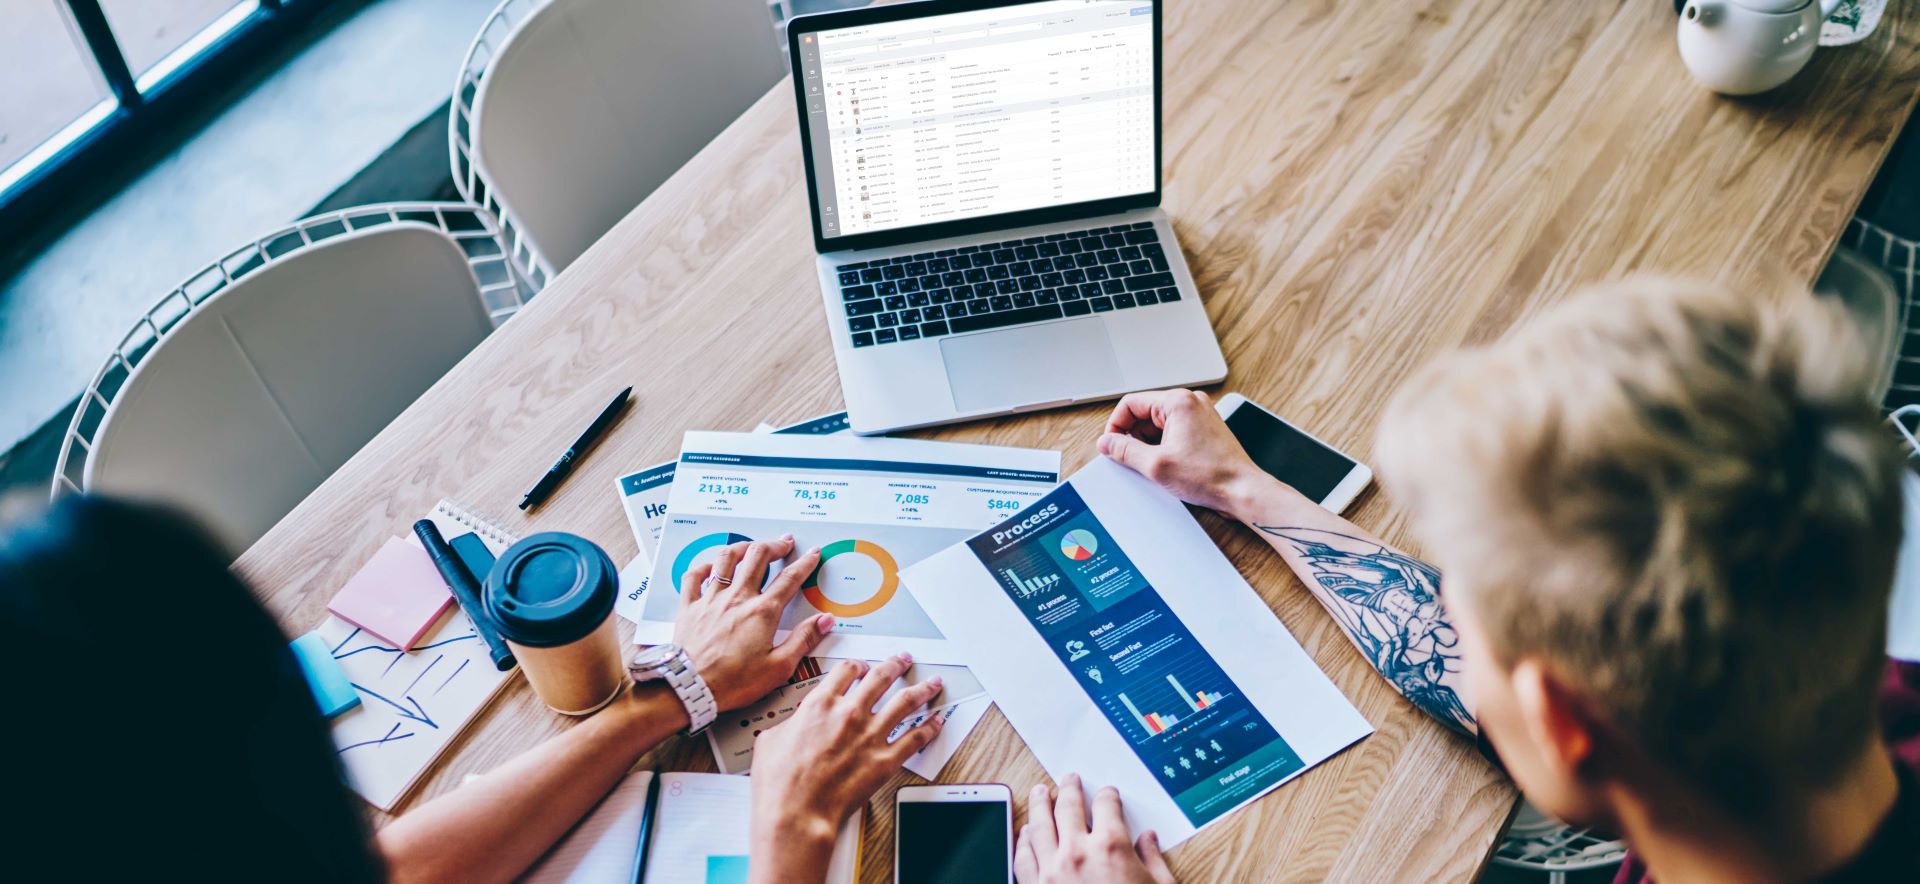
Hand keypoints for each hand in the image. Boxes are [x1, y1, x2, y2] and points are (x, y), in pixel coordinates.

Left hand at [672, 535, 829, 711]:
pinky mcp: (689, 607)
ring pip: (726, 558)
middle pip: (758, 556)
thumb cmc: (732, 682)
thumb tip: (824, 621)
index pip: (789, 578)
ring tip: (751, 547)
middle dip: (774, 545)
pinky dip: (704, 566)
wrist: (689, 688)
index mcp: (762, 613)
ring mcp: (711, 600)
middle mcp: (737, 598)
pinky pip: (694, 576)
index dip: (804, 563)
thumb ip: (803, 640)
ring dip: (742, 547)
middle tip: (784, 543)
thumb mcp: (778, 668)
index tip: (812, 554)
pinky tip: (711, 567)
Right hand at [749, 656, 945, 858]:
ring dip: (921, 689)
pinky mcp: (885, 761)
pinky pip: (915, 739)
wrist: (796, 814)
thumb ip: (788, 725)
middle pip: (881, 678)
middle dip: (896, 665)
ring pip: (905, 702)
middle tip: (904, 660)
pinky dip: (929, 728)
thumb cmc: (780, 784)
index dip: (858, 666)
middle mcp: (849, 714)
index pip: (846, 672)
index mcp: (820, 704)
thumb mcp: (770, 740)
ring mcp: (870, 736)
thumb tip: (790, 725)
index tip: (863, 666)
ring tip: (932, 683)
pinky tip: (936, 722)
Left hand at [1015, 775, 1174, 883]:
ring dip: (1040, 804)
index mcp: (1111, 846)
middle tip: (1069, 779)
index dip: (1108, 795)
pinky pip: (1022, 857)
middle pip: (1068, 806)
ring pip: (1039, 825)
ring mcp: (1051, 871)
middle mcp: (1077, 852)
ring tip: (1041, 791)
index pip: (1106, 804)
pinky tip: (1025, 832)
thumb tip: (1148, 839)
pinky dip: (1023, 840)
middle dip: (1070, 789)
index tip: (1107, 793)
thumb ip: (1153, 860)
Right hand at [1099, 389, 1293, 518]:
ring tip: (1153, 466)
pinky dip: (1163, 447)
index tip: (1111, 445)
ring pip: (1157, 424)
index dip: (1115, 426)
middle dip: (1132, 437)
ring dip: (1148, 444)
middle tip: (1129, 459)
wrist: (1243, 490)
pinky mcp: (1203, 429)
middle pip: (1144, 413)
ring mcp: (1199, 415)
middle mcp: (1190, 402)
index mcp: (1178, 402)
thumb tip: (1107, 443)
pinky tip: (1166, 466)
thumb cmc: (1212, 476)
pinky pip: (1173, 432)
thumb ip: (1124, 451)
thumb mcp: (1156, 465)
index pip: (1131, 404)